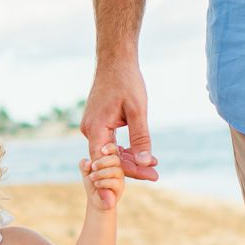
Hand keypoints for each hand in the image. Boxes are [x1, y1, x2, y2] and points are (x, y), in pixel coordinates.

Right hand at [80, 58, 158, 181]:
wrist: (115, 60)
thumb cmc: (126, 81)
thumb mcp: (137, 110)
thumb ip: (140, 138)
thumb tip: (145, 163)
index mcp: (95, 129)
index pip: (106, 162)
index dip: (121, 176)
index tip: (138, 185)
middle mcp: (89, 131)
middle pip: (109, 160)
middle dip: (132, 169)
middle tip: (155, 176)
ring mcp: (92, 128)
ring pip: (111, 153)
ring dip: (130, 160)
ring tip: (153, 168)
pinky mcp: (98, 125)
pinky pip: (110, 144)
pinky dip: (125, 150)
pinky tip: (142, 156)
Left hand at [80, 145, 126, 210]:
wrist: (95, 199)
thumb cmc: (92, 183)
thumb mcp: (85, 173)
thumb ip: (84, 166)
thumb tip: (87, 162)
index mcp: (110, 160)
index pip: (114, 149)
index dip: (110, 147)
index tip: (102, 151)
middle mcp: (117, 167)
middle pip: (115, 159)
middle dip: (103, 162)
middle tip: (93, 167)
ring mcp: (120, 177)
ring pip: (115, 170)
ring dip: (101, 173)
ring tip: (92, 177)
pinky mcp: (120, 187)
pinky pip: (114, 182)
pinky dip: (103, 182)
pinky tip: (97, 184)